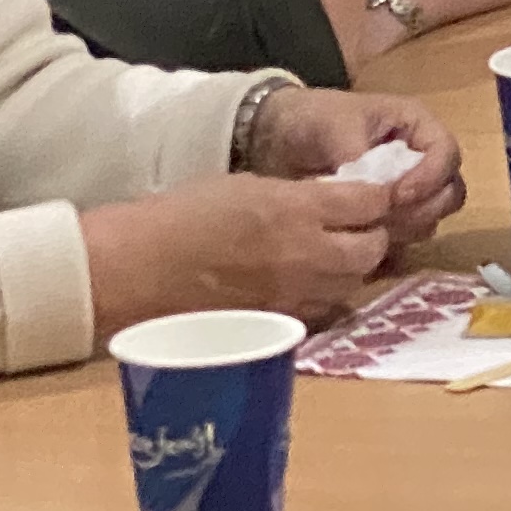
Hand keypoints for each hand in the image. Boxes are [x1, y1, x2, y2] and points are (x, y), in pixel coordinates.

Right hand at [80, 173, 396, 337]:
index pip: (369, 202)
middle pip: (371, 248)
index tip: (370, 194)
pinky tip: (306, 284)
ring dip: (350, 268)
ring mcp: (293, 294)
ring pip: (352, 283)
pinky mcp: (277, 324)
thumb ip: (296, 196)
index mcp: (296, 209)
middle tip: (356, 228)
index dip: (375, 197)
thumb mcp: (246, 185)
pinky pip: (322, 310)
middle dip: (371, 235)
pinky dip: (324, 296)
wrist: (135, 269)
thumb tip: (331, 202)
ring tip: (330, 256)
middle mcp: (305, 254)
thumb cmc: (181, 216)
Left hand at [246, 86, 464, 245]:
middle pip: (448, 193)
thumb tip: (373, 191)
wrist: (276, 138)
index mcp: (417, 127)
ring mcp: (405, 192)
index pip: (447, 154)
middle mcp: (420, 161)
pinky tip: (361, 247)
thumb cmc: (312, 119)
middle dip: (421, 209)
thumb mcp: (332, 124)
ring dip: (404, 229)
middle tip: (383, 219)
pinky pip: (404, 240)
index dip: (430, 178)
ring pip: (429, 220)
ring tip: (367, 229)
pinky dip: (389, 248)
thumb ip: (356, 154)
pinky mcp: (387, 218)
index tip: (397, 195)